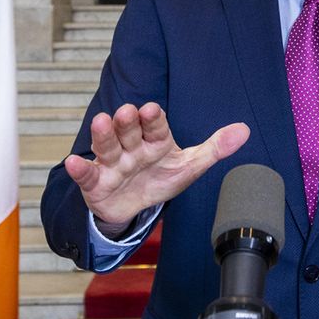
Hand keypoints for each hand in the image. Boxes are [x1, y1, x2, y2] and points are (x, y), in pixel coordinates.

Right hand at [61, 102, 248, 227]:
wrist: (134, 208)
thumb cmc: (160, 178)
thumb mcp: (190, 166)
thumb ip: (215, 148)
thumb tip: (244, 131)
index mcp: (156, 140)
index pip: (155, 125)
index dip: (153, 118)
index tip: (153, 110)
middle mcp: (132, 147)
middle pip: (128, 130)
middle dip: (127, 121)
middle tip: (127, 112)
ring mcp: (112, 163)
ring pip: (107, 146)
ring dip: (103, 134)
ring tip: (101, 122)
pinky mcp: (96, 182)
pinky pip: (87, 174)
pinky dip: (79, 169)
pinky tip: (73, 162)